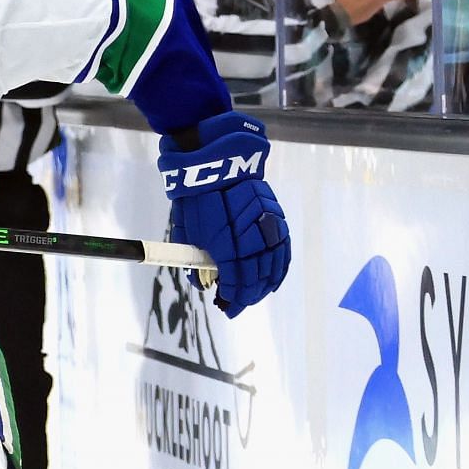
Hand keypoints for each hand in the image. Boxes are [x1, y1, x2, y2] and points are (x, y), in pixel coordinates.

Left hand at [161, 111, 289, 317]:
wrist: (216, 161)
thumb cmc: (196, 198)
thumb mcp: (186, 232)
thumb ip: (195, 261)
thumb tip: (203, 284)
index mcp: (227, 244)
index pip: (236, 282)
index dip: (232, 298)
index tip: (226, 307)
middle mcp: (252, 237)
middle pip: (256, 277)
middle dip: (247, 295)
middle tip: (236, 304)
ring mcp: (267, 227)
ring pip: (273, 264)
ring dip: (264, 284)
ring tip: (254, 295)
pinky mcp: (276, 217)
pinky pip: (282, 248)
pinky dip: (279, 266)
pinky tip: (273, 277)